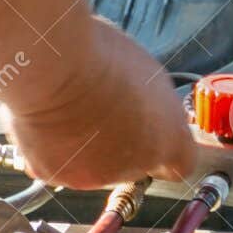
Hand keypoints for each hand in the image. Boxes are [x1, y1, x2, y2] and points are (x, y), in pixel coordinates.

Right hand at [3, 18, 196, 190]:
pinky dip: (55, 149)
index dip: (165, 151)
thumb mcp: (146, 74)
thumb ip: (153, 104)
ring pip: (94, 166)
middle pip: (134, 164)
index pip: (180, 164)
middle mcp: (137, 165)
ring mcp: (96, 175)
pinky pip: (59, 163)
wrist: (54, 68)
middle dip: (122, 145)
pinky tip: (51, 121)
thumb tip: (145, 107)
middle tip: (104, 112)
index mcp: (168, 138)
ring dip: (88, 147)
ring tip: (73, 110)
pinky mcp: (59, 174)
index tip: (155, 140)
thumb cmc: (99, 57)